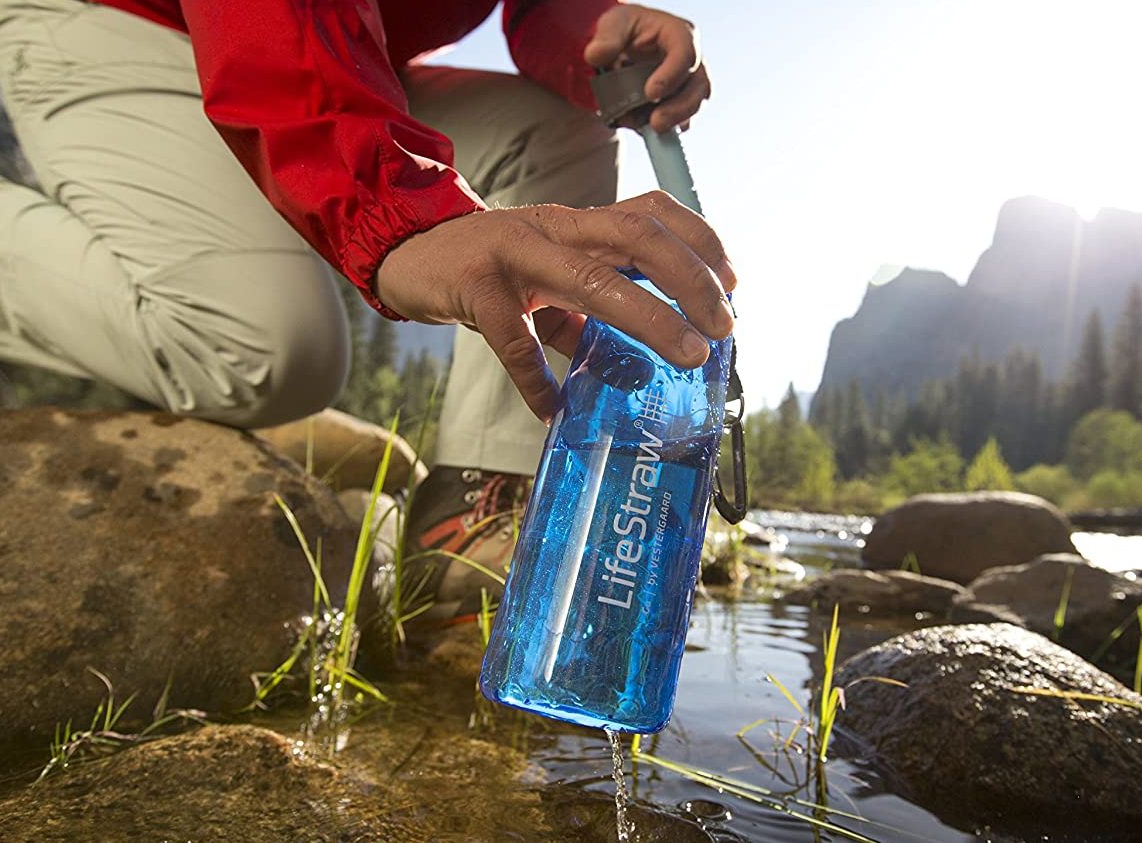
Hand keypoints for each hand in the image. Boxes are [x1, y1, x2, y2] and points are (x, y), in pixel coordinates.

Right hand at [373, 191, 736, 420]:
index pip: (652, 210)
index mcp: (578, 223)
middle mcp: (555, 228)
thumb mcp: (547, 278)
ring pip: (592, 278)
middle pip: (638, 234)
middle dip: (691, 277)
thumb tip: (642, 361)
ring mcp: (514, 253)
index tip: (733, 281)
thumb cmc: (490, 268)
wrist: (409, 251)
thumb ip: (590, 310)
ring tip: (684, 354)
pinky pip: (515, 340)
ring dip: (648, 317)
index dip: (700, 239)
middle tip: (722, 326)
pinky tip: (553, 407)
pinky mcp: (475, 287)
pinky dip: (538, 379)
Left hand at [584, 4, 708, 132]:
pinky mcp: (682, 103)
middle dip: (679, 108)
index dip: (671, 75)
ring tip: (649, 129)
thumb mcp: (614, 23)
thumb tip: (596, 55)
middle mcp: (692, 59)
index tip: (651, 93)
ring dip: (675, 121)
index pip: (685, 53)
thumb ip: (606, 38)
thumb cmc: (626, 30)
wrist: (626, 45)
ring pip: (696, 105)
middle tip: (656, 123)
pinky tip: (648, 130)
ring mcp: (690, 82)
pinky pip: (684, 120)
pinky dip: (668, 128)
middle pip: (699, 85)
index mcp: (679, 34)